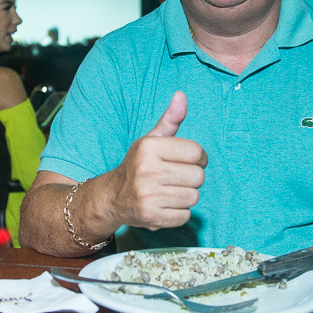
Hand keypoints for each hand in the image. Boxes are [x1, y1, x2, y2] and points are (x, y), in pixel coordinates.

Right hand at [107, 91, 207, 230]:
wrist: (113, 197)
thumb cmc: (139, 165)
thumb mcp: (151, 140)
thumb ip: (170, 119)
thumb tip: (182, 95)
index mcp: (149, 147)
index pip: (197, 152)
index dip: (199, 158)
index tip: (188, 161)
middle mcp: (147, 171)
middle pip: (198, 176)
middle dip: (192, 178)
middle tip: (176, 178)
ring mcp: (148, 196)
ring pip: (194, 197)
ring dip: (186, 195)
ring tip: (170, 191)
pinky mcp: (151, 217)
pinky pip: (185, 215)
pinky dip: (179, 212)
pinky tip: (165, 204)